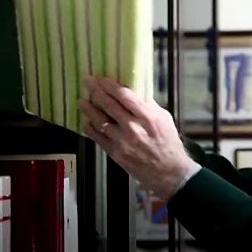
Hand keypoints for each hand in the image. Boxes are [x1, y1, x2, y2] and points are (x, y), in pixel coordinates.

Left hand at [79, 76, 198, 200]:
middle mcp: (133, 128)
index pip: (125, 96)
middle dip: (96, 91)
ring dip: (89, 109)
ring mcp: (122, 141)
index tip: (103, 79)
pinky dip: (90, 128)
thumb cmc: (168, 143)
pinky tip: (87, 121)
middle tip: (88, 82)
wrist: (168, 172)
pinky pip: (98, 137)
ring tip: (82, 101)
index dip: (111, 85)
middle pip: (109, 105)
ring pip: (100, 120)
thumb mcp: (165, 119)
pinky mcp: (115, 153)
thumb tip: (135, 91)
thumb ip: (149, 105)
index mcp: (148, 117)